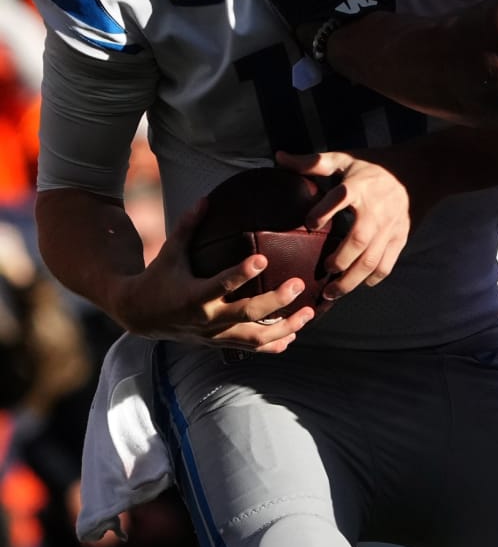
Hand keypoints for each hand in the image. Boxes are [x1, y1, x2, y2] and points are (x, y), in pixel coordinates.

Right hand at [109, 199, 314, 352]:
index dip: (241, 274)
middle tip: (299, 284)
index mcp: (193, 296)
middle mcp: (206, 319)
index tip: (263, 259)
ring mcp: (215, 335)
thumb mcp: (170, 252)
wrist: (139, 316)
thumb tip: (205, 199)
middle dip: (275, 301)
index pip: (220, 285)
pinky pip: (250, 348)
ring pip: (254, 337)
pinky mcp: (219, 343)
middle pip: (246, 314)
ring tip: (309, 312)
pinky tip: (293, 335)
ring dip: (284, 327)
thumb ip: (188, 226)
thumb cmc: (159, 277)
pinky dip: (273, 344)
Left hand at [276, 149, 413, 297]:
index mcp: (359, 186)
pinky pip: (387, 264)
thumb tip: (279, 157)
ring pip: (371, 261)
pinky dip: (372, 278)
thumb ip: (312, 162)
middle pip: (357, 241)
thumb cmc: (375, 166)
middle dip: (338, 261)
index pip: (341, 197)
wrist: (419, 171)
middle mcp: (375, 209)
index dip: (324, 211)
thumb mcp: (346, 159)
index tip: (308, 223)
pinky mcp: (400, 238)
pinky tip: (358, 284)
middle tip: (322, 270)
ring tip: (332, 292)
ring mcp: (389, 227)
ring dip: (351, 280)